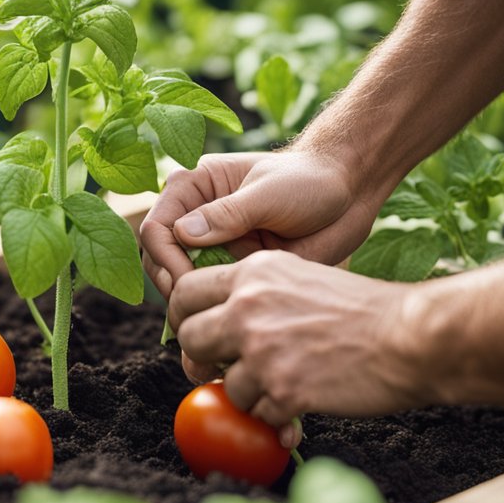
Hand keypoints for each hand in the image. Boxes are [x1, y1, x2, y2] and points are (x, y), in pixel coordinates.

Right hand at [139, 149, 383, 298]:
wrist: (347, 197)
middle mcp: (193, 218)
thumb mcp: (269, 194)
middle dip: (174, 285)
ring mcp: (209, 247)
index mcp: (192, 188)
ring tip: (214, 317)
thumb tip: (183, 233)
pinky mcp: (227, 269)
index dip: (166, 258)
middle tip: (200, 306)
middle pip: (158, 260)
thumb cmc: (310, 182)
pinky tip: (227, 320)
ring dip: (190, 303)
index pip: (156, 227)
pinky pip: (206, 295)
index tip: (187, 281)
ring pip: (177, 283)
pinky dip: (211, 310)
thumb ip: (227, 214)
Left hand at [167, 251, 425, 444]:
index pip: (184, 292)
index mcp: (253, 273)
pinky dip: (277, 415)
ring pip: (227, 385)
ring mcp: (263, 350)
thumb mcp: (301, 278)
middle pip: (190, 340)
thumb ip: (256, 294)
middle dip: (202, 359)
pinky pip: (258, 414)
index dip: (181, 317)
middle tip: (221, 368)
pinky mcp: (283, 389)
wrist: (410, 337)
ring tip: (287, 381)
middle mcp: (249, 308)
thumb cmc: (363, 310)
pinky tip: (304, 400)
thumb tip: (214, 322)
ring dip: (251, 392)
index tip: (192, 332)